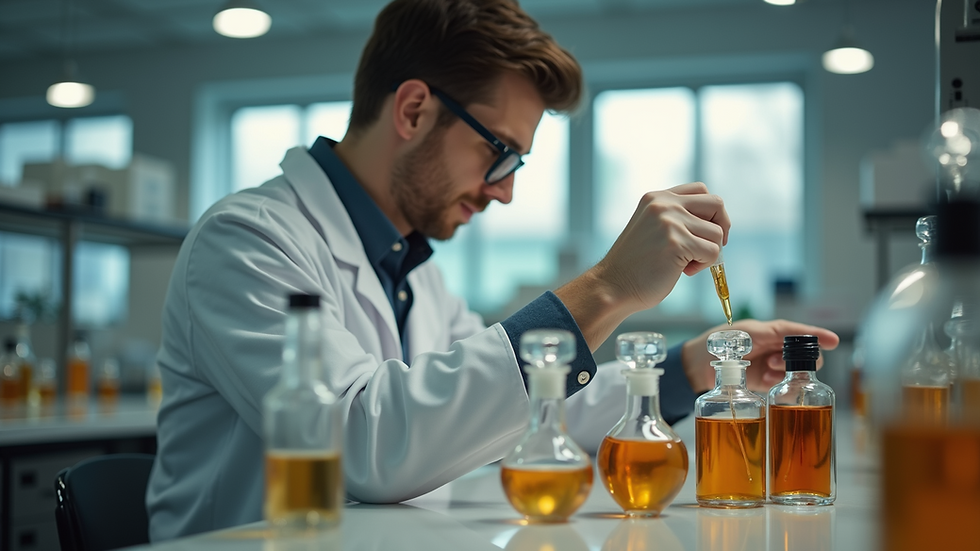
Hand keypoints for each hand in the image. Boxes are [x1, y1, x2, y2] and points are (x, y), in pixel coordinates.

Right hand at [556, 183, 730, 351]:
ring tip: (685, 264)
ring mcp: (670, 222)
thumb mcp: (653, 228)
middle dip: (721, 227)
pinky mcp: (677, 243)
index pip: (701, 190)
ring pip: (717, 233)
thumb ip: (676, 217)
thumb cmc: (635, 265)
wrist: (613, 286)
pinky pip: (713, 252)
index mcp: (657, 198)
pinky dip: (704, 265)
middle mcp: (664, 204)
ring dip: (708, 253)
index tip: (705, 232)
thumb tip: (716, 222)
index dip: (711, 212)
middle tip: (707, 248)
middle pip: (716, 204)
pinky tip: (683, 271)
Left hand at [681, 319, 839, 393]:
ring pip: (796, 370)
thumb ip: (761, 335)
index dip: (817, 335)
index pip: (798, 332)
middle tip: (777, 362)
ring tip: (770, 371)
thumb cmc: (717, 343)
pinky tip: (769, 382)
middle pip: (804, 354)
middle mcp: (774, 348)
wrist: (698, 365)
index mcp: (769, 331)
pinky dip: (781, 384)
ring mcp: (771, 366)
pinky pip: (783, 384)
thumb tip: (780, 334)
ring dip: (788, 372)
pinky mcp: (766, 382)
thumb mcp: (740, 335)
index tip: (834, 340)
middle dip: (799, 359)